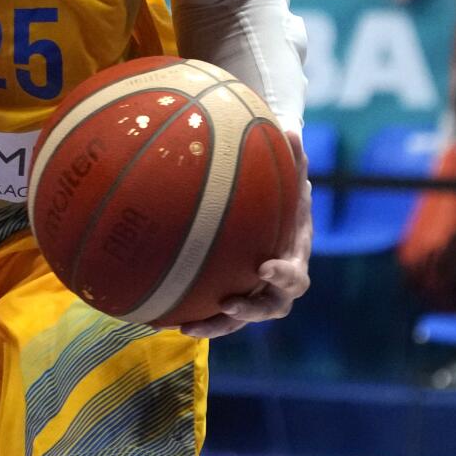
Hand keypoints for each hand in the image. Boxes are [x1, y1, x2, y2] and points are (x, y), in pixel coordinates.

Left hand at [179, 128, 310, 338]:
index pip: (296, 275)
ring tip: (186, 327)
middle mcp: (275, 282)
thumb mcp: (288, 174)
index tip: (266, 267)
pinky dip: (192, 315)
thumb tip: (292, 128)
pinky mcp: (232, 296)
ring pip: (239, 319)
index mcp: (292, 256)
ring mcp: (254, 292)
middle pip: (272, 307)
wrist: (276, 212)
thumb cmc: (281, 191)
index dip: (284, 275)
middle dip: (251, 310)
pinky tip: (159, 316)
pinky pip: (214, 311)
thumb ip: (291, 157)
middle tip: (229, 303)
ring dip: (215, 325)